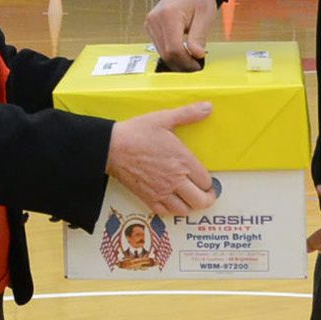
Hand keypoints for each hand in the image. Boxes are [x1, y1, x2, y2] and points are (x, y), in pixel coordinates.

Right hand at [106, 102, 216, 216]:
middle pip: (200, 200)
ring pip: (185, 210)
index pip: (206, 181)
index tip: (206, 179)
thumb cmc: (137, 133)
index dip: (209, 182)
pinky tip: (172, 201)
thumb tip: (208, 107)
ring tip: (189, 198)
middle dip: (206, 198)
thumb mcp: (163, 118)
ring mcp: (161, 192)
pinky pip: (166, 212)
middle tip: (205, 194)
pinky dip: (172, 210)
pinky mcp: (148, 198)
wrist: (111, 147)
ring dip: (190, 205)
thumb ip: (188, 114)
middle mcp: (175, 180)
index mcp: (183, 161)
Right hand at [145, 0, 217, 70]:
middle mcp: (154, 20)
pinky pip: (159, 47)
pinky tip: (183, 52)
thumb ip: (199, 36)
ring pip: (161, 53)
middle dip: (182, 64)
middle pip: (166, 53)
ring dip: (177, 60)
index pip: (174, 48)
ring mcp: (150, 24)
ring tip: (191, 58)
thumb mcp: (205, 14)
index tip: (198, 65)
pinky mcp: (150, 28)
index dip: (186, 61)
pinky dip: (171, 53)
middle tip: (196, 65)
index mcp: (169, 15)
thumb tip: (197, 55)